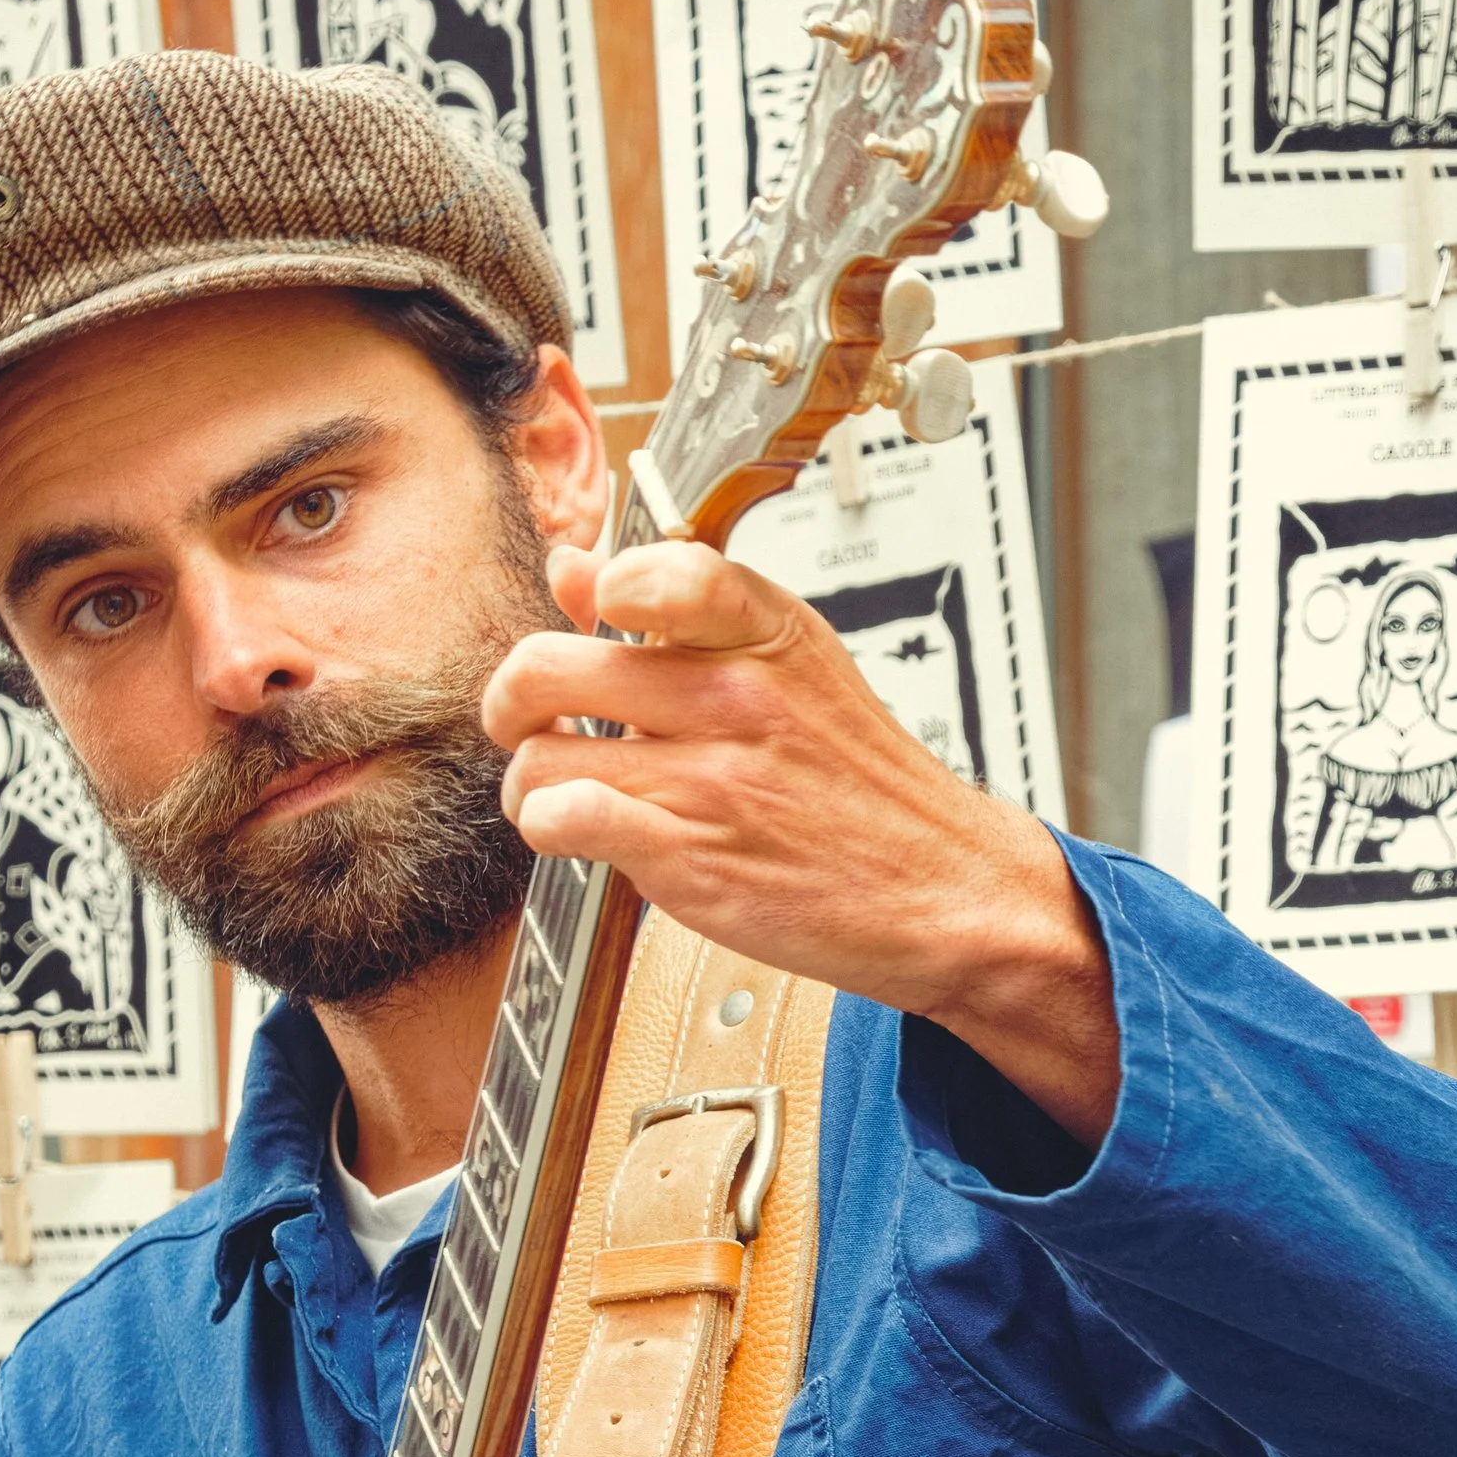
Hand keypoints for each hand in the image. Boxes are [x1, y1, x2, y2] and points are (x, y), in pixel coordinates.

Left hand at [483, 539, 1118, 1146]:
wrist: (943, 887)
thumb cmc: (861, 784)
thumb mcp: (790, 664)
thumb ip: (675, 613)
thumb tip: (573, 569)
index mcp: (764, 634)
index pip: (652, 570)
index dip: (599, 587)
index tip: (595, 620)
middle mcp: (735, 697)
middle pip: (548, 665)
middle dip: (513, 699)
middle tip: (526, 720)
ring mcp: (711, 779)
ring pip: (541, 754)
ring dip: (531, 782)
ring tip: (562, 793)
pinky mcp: (691, 857)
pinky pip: (565, 819)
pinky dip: (550, 827)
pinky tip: (580, 831)